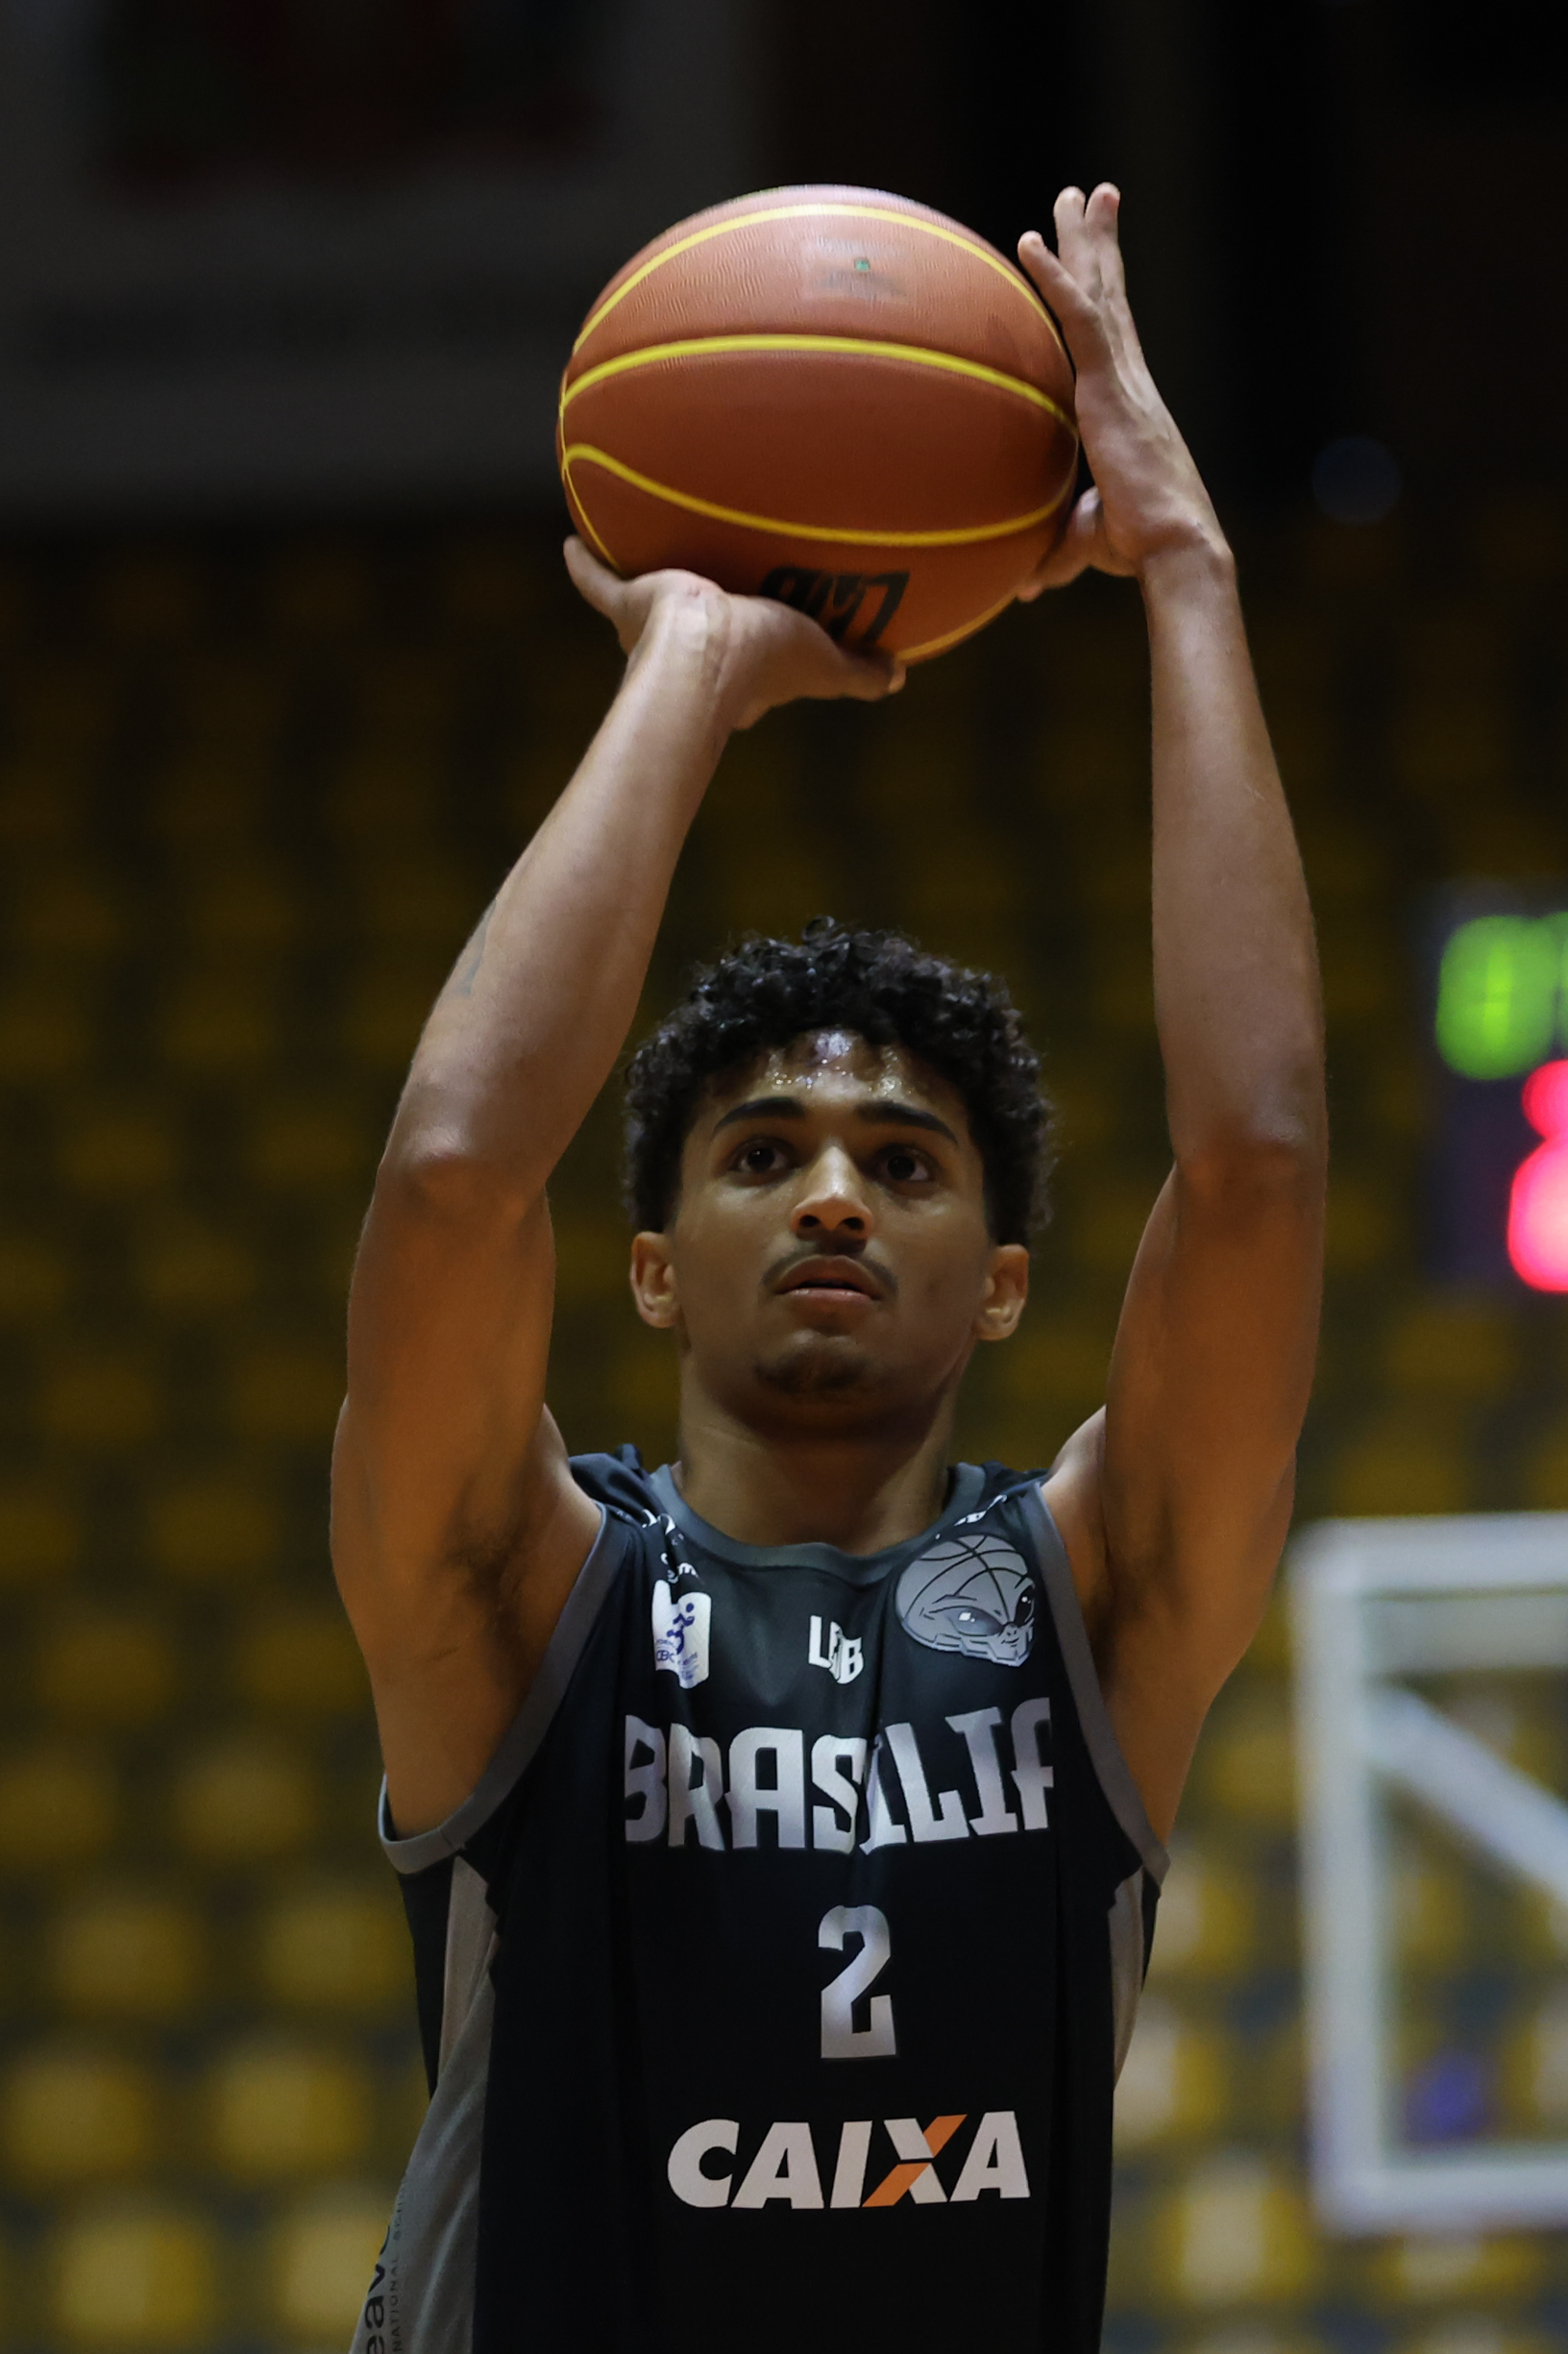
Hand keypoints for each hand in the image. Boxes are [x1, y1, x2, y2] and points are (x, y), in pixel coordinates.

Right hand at [563, 538, 904, 729]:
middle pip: (699, 641)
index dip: (764, 663)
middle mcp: (694, 659)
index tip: (769, 644)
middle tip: (711, 600)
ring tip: (649, 560)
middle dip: (703, 628)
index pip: (752, 672)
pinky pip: (599, 582)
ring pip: (649, 612)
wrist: (704, 649)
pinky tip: (573, 540)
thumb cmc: (763, 659)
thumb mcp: (824, 664)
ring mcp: (655, 635)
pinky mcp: (630, 604)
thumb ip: (857, 673)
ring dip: (647, 592)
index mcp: (739, 677)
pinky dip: (586, 564)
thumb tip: (898, 677)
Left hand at [1015, 186, 1225, 593]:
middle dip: (1100, 243)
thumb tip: (1023, 585)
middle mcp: (1130, 379)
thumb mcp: (1087, 541)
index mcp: (1127, 404)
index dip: (1103, 291)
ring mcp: (1122, 378)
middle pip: (1112, 294)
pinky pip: (1078, 319)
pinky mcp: (1109, 386)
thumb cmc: (1140, 549)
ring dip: (1086, 239)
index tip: (1094, 254)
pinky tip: (1028, 242)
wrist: (1174, 548)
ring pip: (1100, 291)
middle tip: (1090, 196)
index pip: (1112, 335)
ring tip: (1078, 192)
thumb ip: (1055, 551)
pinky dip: (1053, 279)